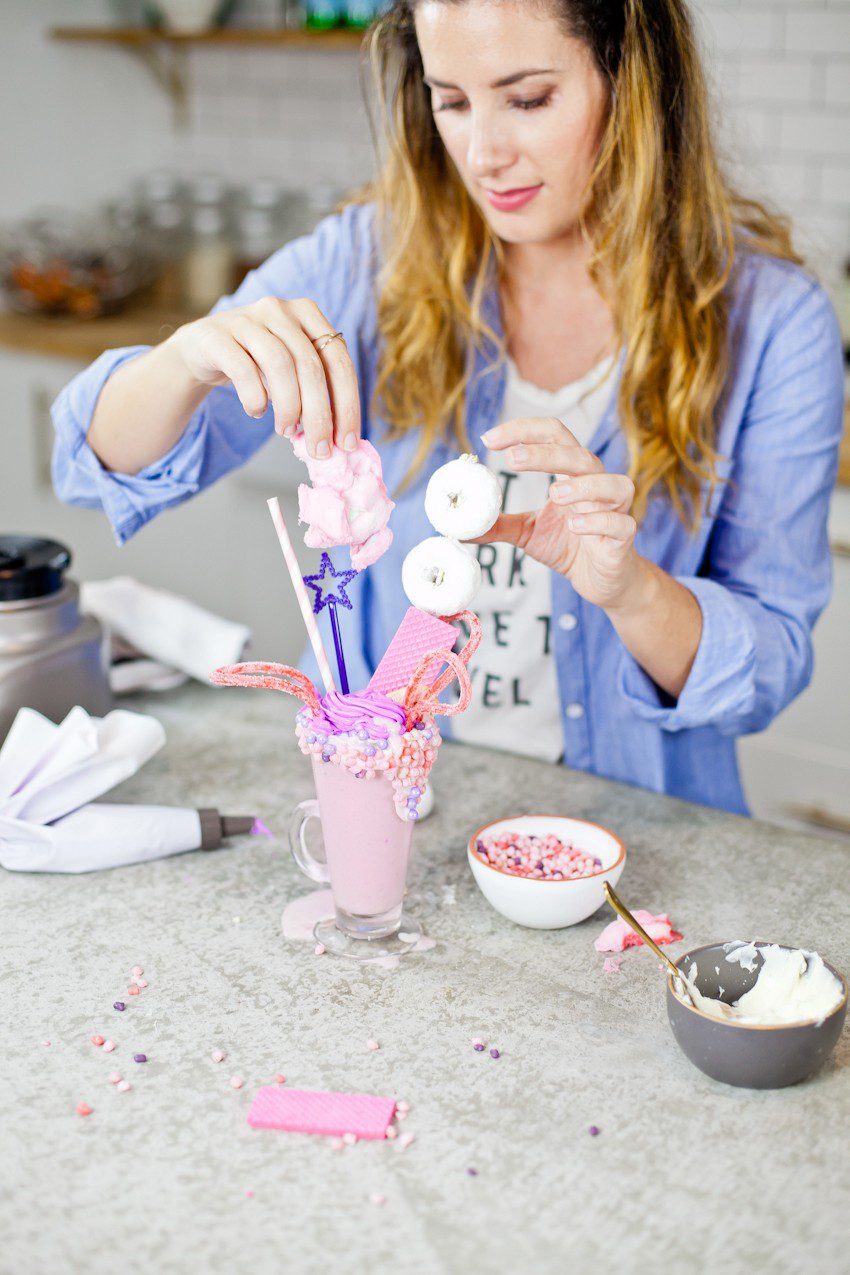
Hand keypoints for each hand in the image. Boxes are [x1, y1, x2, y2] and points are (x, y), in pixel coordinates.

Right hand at [169, 296, 359, 457]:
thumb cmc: (256, 363)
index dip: (347, 405)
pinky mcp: (217, 336)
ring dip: (289, 408)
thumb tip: (339, 438)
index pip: (339, 361)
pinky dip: (255, 398)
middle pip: (311, 366)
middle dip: (319, 416)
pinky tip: (257, 411)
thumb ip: (315, 392)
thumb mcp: (291, 370)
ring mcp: (246, 319)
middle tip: (319, 449)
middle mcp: (280, 310)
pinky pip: (243, 370)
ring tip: (286, 431)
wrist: (202, 348)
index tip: (347, 442)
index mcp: (308, 314)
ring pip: (280, 365)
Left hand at [479, 416, 639, 610]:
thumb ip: (498, 524)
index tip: (489, 438)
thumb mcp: (528, 532)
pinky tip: (575, 525)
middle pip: (578, 455)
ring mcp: (615, 509)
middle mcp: (597, 484)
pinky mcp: (624, 538)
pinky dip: (598, 521)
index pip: (553, 436)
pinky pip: (619, 523)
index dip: (522, 431)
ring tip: (553, 493)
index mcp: (572, 474)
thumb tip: (459, 527)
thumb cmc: (569, 546)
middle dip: (545, 453)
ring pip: (611, 484)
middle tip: (511, 459)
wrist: (604, 581)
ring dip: (583, 486)